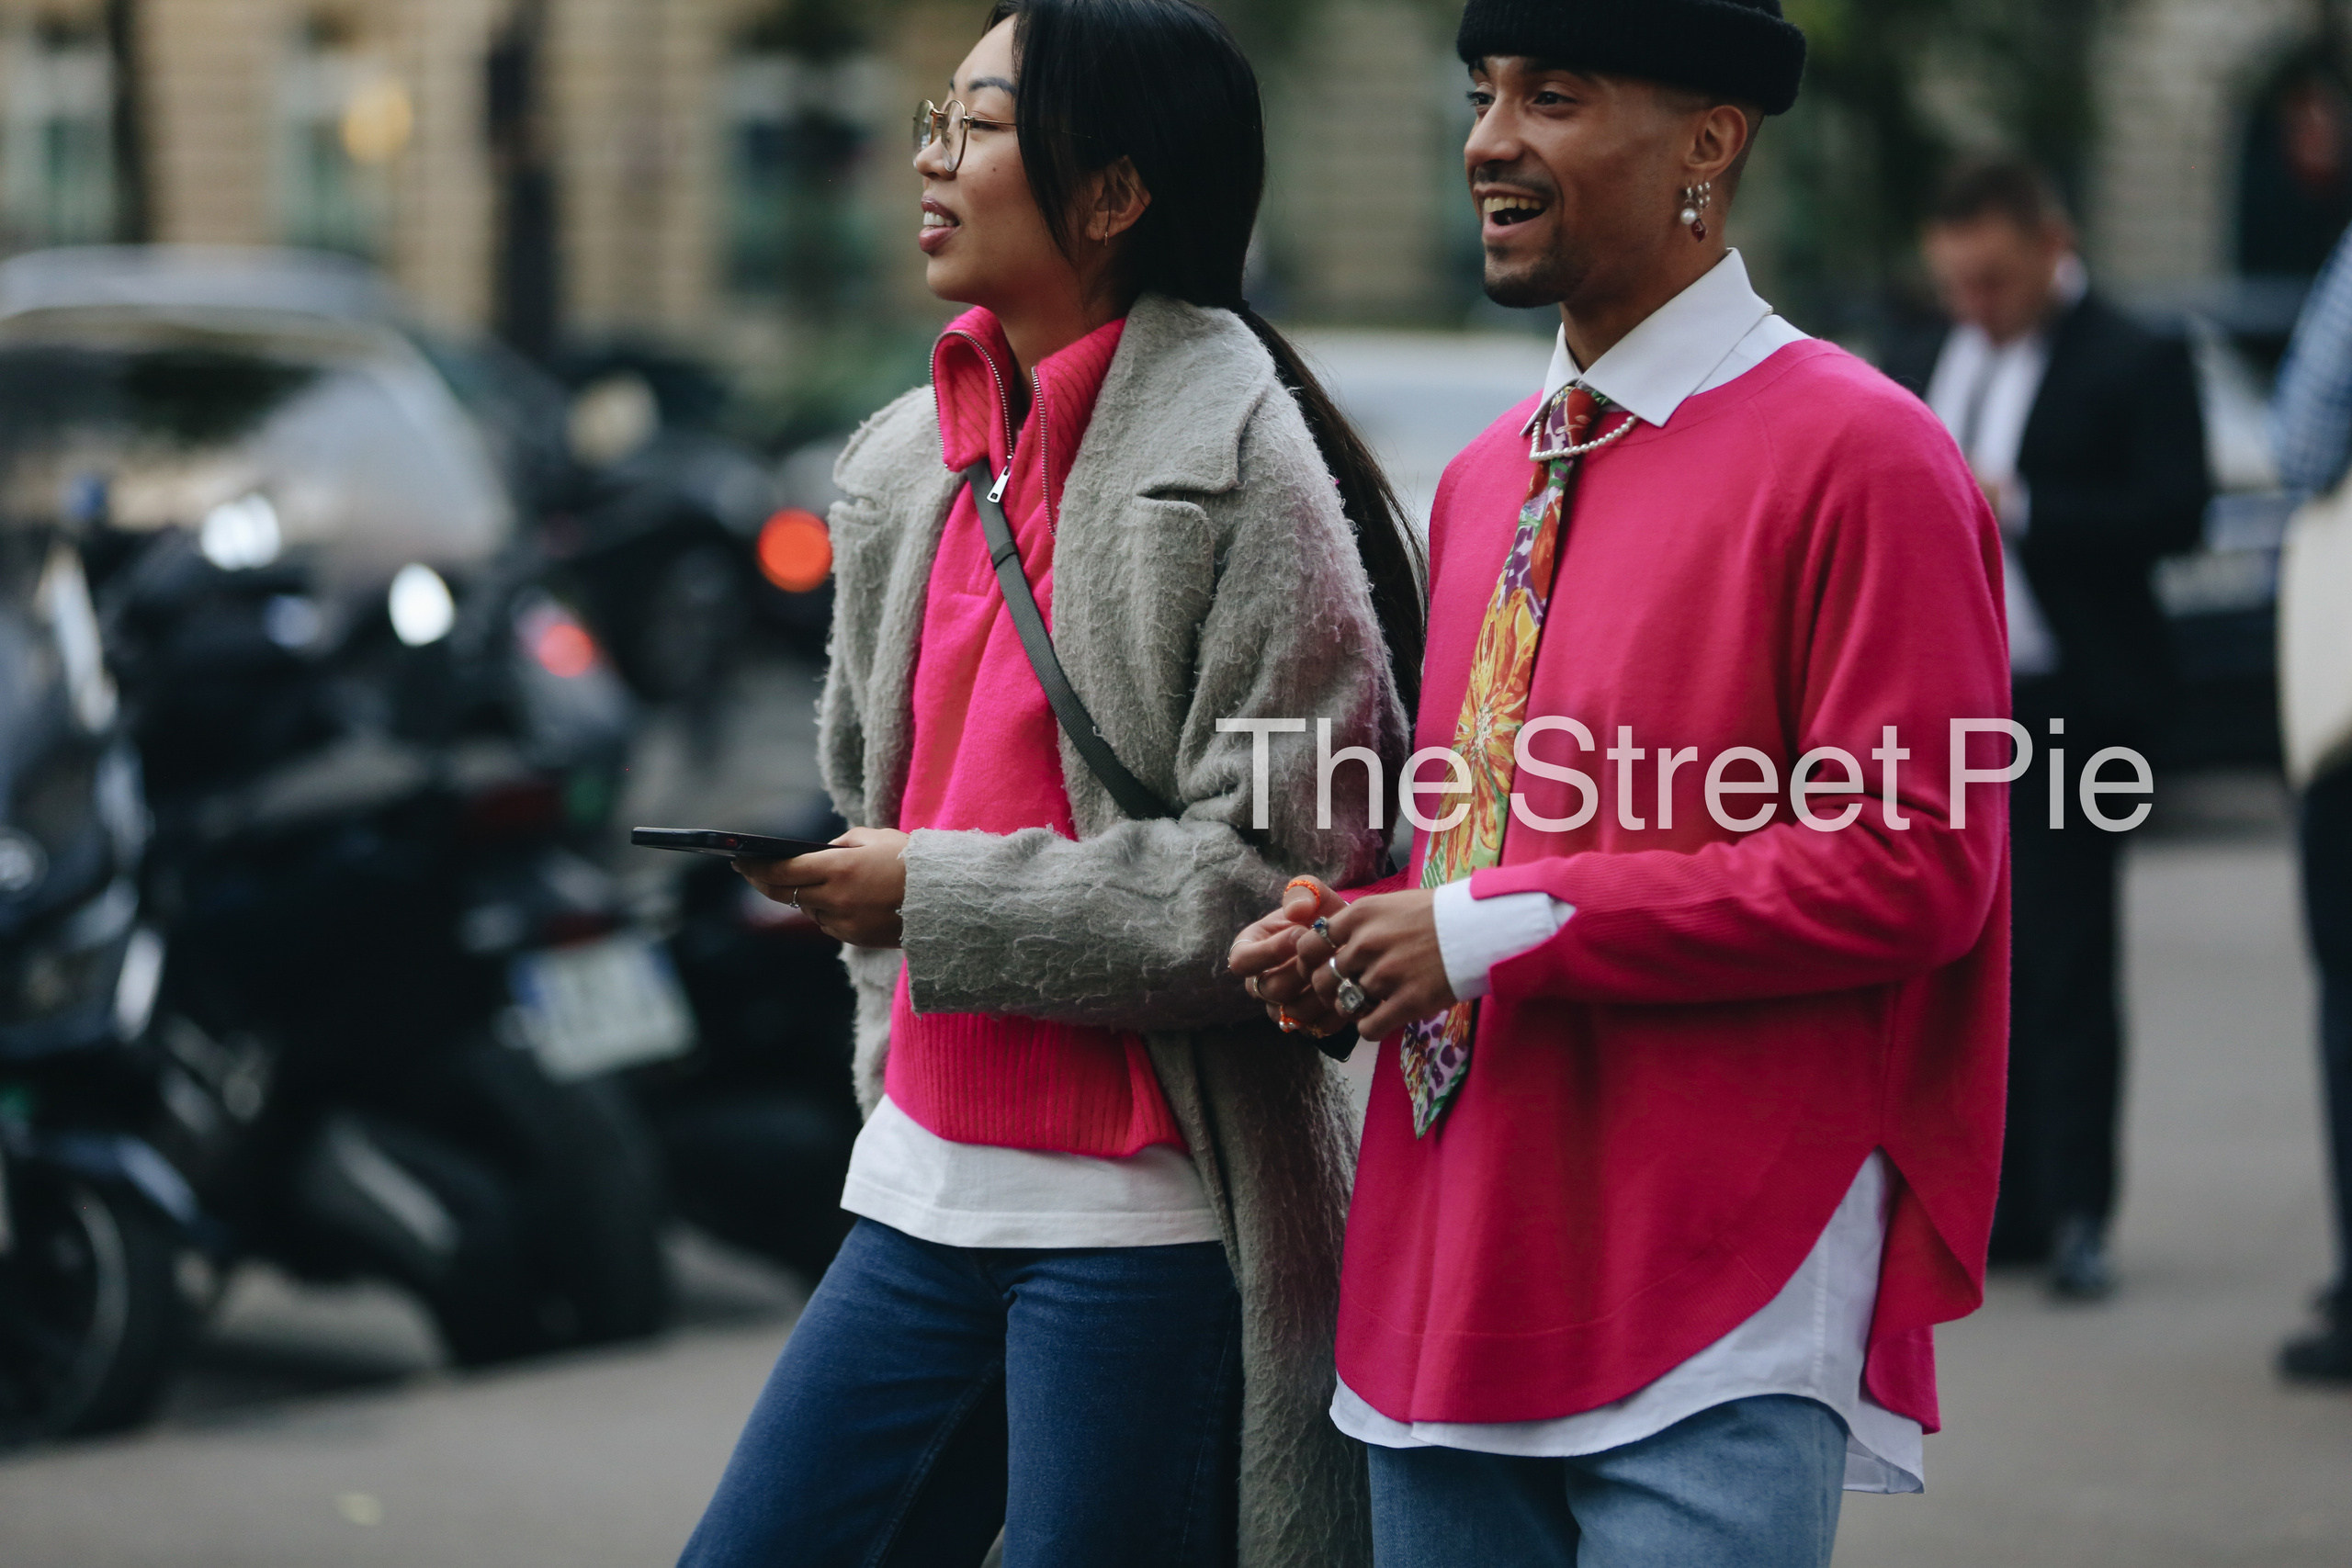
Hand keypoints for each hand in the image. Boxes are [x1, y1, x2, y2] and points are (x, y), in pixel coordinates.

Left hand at [737, 826, 909, 947]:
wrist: (948, 900)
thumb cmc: (912, 861)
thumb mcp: (876, 839)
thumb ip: (841, 844)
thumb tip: (816, 854)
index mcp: (840, 867)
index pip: (783, 869)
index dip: (757, 866)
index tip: (740, 859)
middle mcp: (836, 897)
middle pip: (784, 893)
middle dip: (762, 881)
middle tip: (748, 870)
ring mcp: (844, 922)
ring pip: (807, 909)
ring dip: (802, 895)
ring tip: (803, 879)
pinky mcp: (855, 938)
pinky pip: (828, 923)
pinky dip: (826, 910)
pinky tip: (838, 898)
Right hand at [1229, 878, 1347, 1037]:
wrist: (1346, 940)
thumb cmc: (1322, 915)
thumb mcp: (1314, 895)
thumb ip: (1303, 892)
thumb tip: (1295, 911)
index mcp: (1249, 949)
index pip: (1241, 962)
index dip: (1270, 951)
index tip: (1299, 935)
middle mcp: (1259, 982)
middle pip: (1270, 989)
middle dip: (1301, 971)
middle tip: (1326, 955)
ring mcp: (1280, 1006)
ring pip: (1292, 1012)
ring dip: (1319, 992)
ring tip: (1339, 971)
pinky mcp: (1305, 1023)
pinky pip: (1313, 1027)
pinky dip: (1333, 1012)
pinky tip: (1347, 990)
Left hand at [1293, 887, 1453, 1041]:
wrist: (1480, 928)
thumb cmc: (1437, 914)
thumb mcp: (1390, 905)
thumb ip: (1359, 923)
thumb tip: (1330, 940)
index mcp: (1359, 916)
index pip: (1309, 945)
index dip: (1310, 963)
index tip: (1322, 968)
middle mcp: (1366, 944)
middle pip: (1323, 980)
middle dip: (1330, 991)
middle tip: (1345, 992)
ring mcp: (1386, 974)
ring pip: (1344, 1006)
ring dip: (1353, 1009)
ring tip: (1371, 1004)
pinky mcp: (1407, 1002)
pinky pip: (1368, 1028)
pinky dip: (1371, 1028)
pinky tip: (1383, 1019)